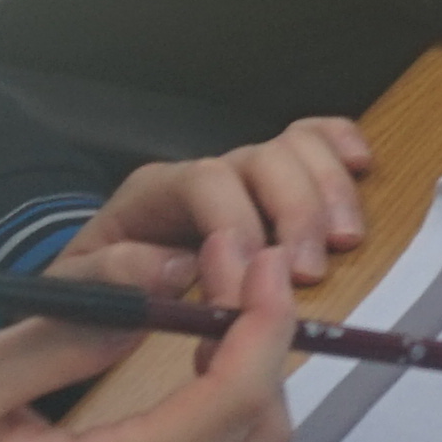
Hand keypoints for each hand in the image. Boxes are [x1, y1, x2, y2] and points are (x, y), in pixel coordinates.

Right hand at [0, 291, 303, 441]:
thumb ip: (63, 337)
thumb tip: (155, 292)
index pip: (234, 396)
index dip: (261, 318)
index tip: (256, 256)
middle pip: (260, 422)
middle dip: (265, 336)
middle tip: (234, 269)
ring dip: (254, 374)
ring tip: (218, 305)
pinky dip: (230, 411)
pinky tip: (198, 361)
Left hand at [65, 116, 372, 306]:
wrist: (98, 298)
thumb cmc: (92, 298)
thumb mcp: (78, 296)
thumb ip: (113, 277)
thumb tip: (176, 265)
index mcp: (155, 192)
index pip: (207, 182)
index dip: (237, 225)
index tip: (248, 284)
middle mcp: (205, 173)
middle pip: (263, 159)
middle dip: (296, 213)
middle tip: (309, 273)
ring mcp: (242, 175)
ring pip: (296, 148)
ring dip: (329, 193)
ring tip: (344, 244)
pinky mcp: (272, 189)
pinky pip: (313, 143)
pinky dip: (340, 148)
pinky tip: (363, 167)